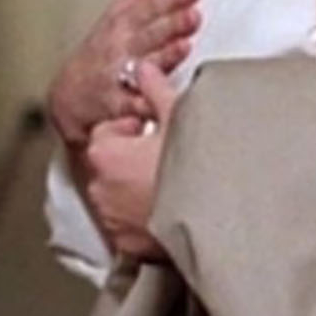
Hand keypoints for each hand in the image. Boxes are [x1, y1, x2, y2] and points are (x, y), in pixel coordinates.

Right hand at [47, 0, 200, 147]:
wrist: (68, 95)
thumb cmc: (99, 51)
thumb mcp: (117, 12)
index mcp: (124, 22)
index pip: (151, 4)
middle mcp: (122, 46)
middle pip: (150, 32)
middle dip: (171, 23)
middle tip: (194, 14)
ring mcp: (120, 74)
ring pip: (145, 65)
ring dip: (164, 56)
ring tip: (184, 46)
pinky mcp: (118, 104)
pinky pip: (134, 104)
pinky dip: (146, 103)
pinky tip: (161, 98)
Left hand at [79, 61, 179, 263]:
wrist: (215, 217)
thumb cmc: (195, 165)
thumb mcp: (177, 116)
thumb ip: (154, 88)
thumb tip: (143, 68)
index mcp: (104, 152)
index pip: (108, 132)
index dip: (133, 129)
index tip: (154, 133)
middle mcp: (99, 188)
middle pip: (111, 166)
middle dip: (132, 162)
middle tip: (166, 159)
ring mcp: (112, 220)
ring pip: (119, 198)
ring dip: (136, 192)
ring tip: (171, 187)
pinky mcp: (128, 246)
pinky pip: (131, 228)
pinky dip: (144, 222)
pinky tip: (171, 213)